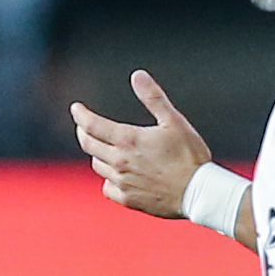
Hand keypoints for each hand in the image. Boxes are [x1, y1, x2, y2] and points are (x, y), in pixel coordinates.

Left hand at [71, 71, 212, 219]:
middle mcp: (119, 162)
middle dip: (83, 132)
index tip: (75, 108)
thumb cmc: (189, 155)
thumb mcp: (174, 121)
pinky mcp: (127, 199)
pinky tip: (115, 175)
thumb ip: (153, 97)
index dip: (80, 115)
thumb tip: (137, 75)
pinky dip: (108, 178)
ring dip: (97, 154)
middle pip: (89, 145)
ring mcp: (121, 182)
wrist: (199, 193)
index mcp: (127, 140)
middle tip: (83, 126)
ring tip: (102, 147)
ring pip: (97, 165)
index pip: (92, 125)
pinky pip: (107, 187)